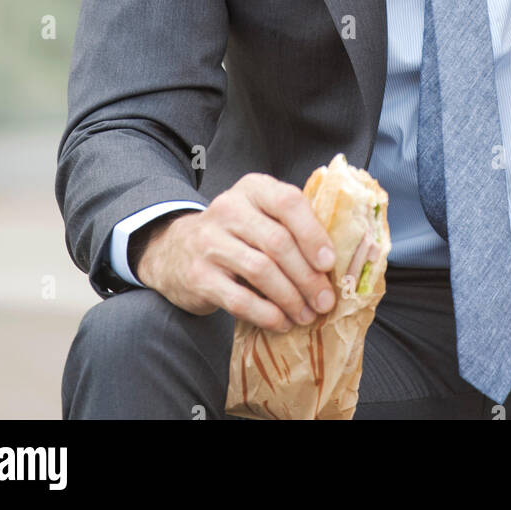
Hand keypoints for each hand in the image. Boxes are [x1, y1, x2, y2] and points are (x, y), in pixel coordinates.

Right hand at [132, 173, 336, 331]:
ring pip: (261, 270)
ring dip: (290, 298)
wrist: (175, 250)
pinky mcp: (198, 275)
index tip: (330, 263)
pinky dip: (266, 314)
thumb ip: (290, 225)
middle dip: (307, 276)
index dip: (313, 233)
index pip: (288, 202)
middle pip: (278, 242)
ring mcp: (210, 242)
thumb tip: (335, 262)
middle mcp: (228, 209)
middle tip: (325, 301)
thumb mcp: (258, 214)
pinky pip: (239, 298)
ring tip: (307, 315)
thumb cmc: (234, 234)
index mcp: (252, 188)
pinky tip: (281, 322)